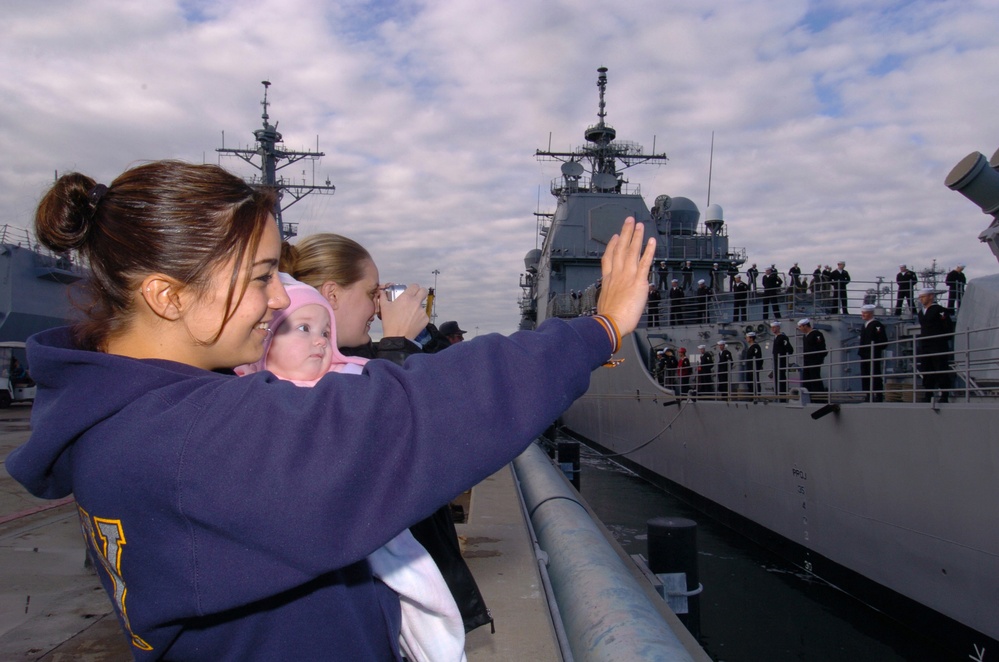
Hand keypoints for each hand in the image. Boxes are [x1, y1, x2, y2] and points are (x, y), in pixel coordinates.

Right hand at [378, 284, 429, 339]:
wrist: (397, 337)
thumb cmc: (390, 322)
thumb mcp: (384, 307)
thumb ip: (383, 297)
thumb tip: (381, 291)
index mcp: (406, 297)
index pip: (415, 286)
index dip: (413, 288)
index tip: (410, 291)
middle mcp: (416, 302)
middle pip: (423, 291)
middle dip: (420, 293)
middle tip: (415, 298)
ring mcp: (422, 311)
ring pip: (422, 305)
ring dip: (418, 307)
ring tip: (410, 315)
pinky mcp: (425, 319)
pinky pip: (424, 315)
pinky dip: (419, 317)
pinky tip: (412, 322)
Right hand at [596, 218, 656, 335]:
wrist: (610, 323)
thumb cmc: (607, 318)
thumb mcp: (604, 304)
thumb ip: (610, 297)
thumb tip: (611, 300)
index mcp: (608, 280)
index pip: (609, 258)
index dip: (612, 246)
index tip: (615, 237)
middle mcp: (617, 274)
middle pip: (621, 249)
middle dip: (625, 234)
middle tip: (629, 221)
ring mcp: (628, 276)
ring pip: (632, 251)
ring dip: (636, 237)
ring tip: (640, 226)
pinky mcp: (638, 281)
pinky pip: (645, 262)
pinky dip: (648, 251)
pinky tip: (651, 242)